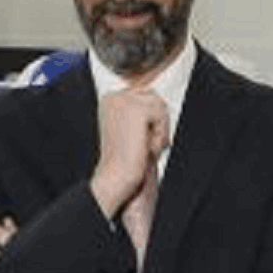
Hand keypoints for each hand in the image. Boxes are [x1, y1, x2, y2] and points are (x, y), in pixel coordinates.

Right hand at [89, 90, 168, 218]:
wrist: (116, 176)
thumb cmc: (126, 158)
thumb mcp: (134, 128)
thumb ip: (144, 111)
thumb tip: (162, 101)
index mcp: (110, 99)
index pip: (146, 95)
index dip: (152, 119)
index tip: (140, 139)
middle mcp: (114, 96)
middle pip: (155, 98)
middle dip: (157, 123)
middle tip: (144, 145)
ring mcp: (124, 101)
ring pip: (160, 106)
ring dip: (159, 130)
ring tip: (145, 146)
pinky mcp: (136, 110)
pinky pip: (162, 115)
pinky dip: (160, 134)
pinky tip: (147, 146)